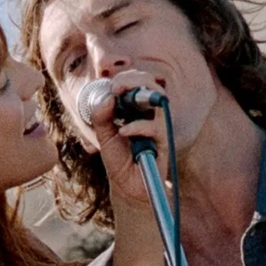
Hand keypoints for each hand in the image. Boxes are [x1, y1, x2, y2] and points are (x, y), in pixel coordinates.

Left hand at [86, 71, 170, 212]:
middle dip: (135, 80)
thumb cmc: (119, 159)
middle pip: (153, 86)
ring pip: (160, 101)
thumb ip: (101, 115)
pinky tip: (123, 131)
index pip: (139, 83)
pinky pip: (156, 128)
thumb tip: (107, 96)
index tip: (112, 85)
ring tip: (119, 98)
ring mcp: (160, 128)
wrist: (127, 186)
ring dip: (139, 94)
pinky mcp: (164, 144)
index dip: (127, 79)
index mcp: (138, 109)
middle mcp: (152, 115)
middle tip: (117, 87)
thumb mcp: (103, 134)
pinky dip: (137, 127)